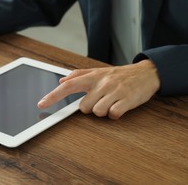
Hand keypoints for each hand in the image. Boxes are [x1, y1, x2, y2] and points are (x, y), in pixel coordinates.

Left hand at [38, 60, 159, 118]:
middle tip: (101, 100)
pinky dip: (115, 114)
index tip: (41, 103)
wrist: (146, 73)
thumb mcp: (98, 71)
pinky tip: (120, 106)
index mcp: (92, 76)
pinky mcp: (126, 100)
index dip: (53, 96)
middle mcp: (101, 83)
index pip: (67, 86)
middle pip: (84, 107)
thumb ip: (79, 75)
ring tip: (111, 102)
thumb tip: (62, 80)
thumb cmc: (119, 75)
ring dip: (103, 111)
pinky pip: (113, 115)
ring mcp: (114, 91)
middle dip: (91, 108)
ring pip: (97, 112)